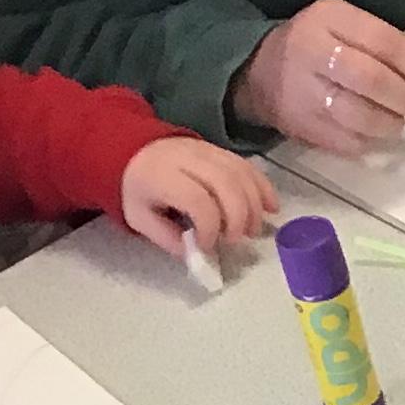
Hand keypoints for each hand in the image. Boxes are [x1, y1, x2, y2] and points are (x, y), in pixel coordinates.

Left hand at [120, 134, 279, 261]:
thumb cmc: (138, 190)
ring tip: (252, 230)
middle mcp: (187, 158)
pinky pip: (248, 166)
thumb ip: (167, 238)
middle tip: (235, 240)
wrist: (133, 152)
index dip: (209, 227)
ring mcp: (206, 150)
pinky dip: (263, 187)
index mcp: (162, 176)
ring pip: (241, 174)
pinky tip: (271, 207)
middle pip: (226, 184)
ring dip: (254, 206)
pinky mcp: (220, 150)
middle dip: (237, 218)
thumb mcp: (139, 219)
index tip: (207, 245)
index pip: (197, 200)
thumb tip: (198, 255)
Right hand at [233, 0, 404, 153]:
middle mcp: (312, 49)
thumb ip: (392, 52)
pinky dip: (368, 142)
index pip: (388, 44)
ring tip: (396, 120)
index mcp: (331, 16)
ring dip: (390, 123)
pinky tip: (369, 132)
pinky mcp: (299, 124)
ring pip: (360, 115)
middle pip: (374, 80)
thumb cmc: (321, 47)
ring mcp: (302, 89)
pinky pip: (347, 141)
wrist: (257, 70)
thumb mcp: (349, 29)